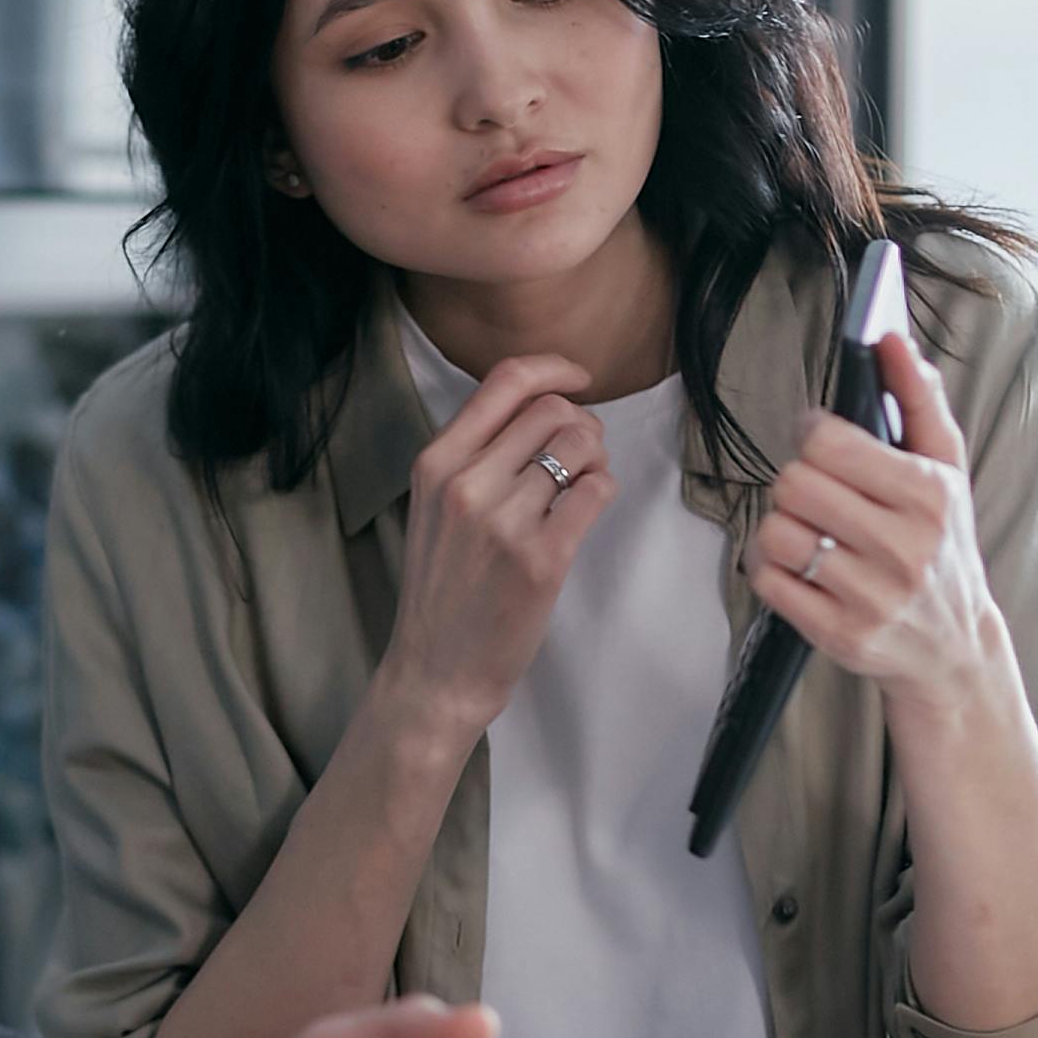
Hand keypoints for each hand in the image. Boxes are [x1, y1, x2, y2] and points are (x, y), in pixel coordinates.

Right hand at [378, 355, 617, 741]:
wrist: (435, 669)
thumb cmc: (442, 587)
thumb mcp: (435, 506)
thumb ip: (477, 453)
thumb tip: (550, 407)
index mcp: (435, 462)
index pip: (506, 382)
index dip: (555, 368)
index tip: (579, 379)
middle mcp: (466, 482)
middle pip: (554, 410)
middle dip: (581, 424)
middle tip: (579, 456)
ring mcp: (504, 520)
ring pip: (582, 446)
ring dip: (595, 458)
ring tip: (580, 486)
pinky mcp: (543, 556)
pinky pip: (597, 490)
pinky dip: (602, 491)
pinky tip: (582, 512)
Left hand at [749, 331, 1004, 719]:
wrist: (954, 647)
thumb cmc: (944, 545)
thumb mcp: (947, 470)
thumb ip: (921, 399)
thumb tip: (893, 341)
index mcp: (929, 496)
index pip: (829, 444)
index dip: (814, 435)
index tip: (824, 442)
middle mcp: (903, 548)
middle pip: (795, 484)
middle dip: (800, 482)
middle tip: (821, 493)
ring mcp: (871, 595)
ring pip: (775, 531)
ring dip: (782, 525)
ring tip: (812, 530)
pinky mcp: (839, 633)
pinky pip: (768, 579)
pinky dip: (772, 568)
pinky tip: (802, 566)